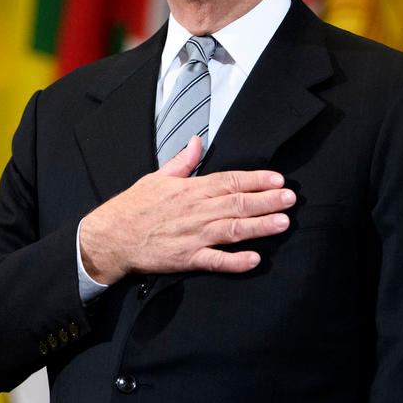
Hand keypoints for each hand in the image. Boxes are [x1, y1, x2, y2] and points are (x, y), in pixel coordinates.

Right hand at [79, 135, 293, 284]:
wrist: (111, 236)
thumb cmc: (133, 206)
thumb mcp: (157, 177)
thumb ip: (182, 161)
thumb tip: (197, 141)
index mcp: (190, 190)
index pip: (229, 180)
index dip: (255, 179)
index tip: (277, 179)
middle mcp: (195, 211)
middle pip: (237, 203)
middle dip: (266, 200)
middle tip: (290, 198)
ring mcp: (193, 235)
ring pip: (232, 230)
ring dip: (259, 226)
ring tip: (282, 222)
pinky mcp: (186, 258)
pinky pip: (215, 260)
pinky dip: (235, 261)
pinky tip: (254, 259)